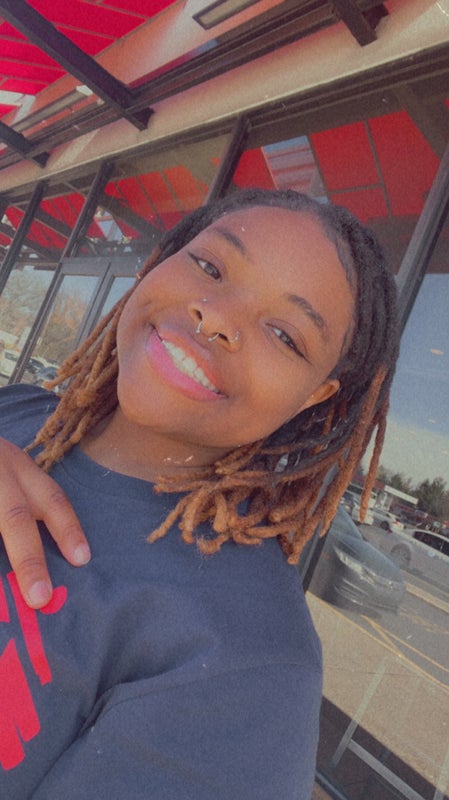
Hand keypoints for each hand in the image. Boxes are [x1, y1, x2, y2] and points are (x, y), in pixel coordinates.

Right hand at [0, 437, 89, 607]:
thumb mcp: (8, 472)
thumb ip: (25, 505)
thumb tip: (65, 556)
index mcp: (16, 466)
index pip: (50, 497)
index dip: (68, 528)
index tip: (82, 559)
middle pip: (14, 517)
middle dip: (30, 559)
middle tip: (40, 598)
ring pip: (6, 519)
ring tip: (2, 604)